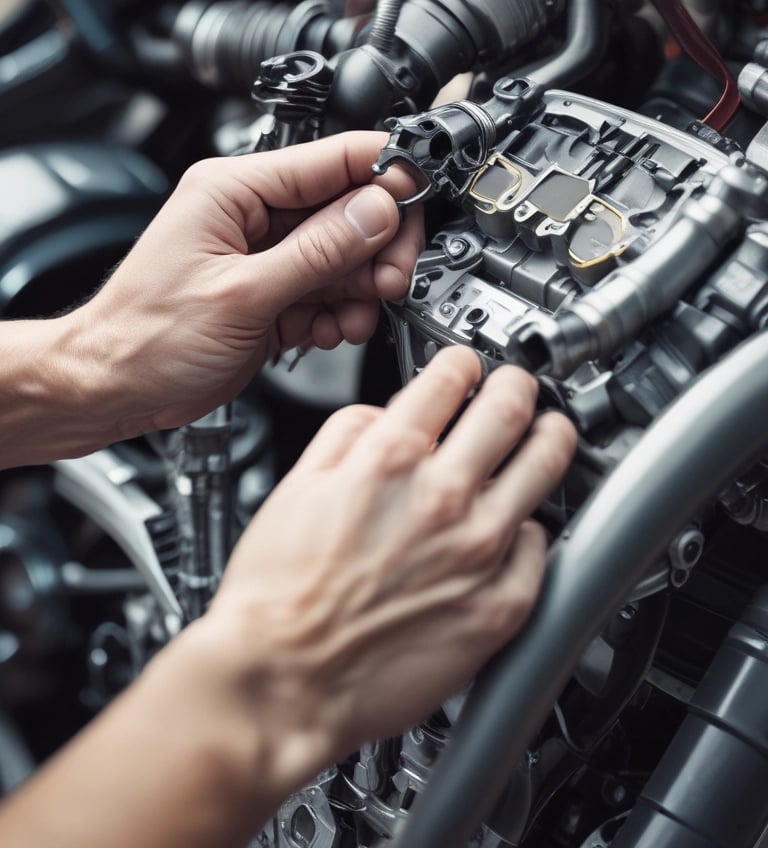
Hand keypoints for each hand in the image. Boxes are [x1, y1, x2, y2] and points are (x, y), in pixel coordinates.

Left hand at [71, 131, 421, 438]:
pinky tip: (331, 330)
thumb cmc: (145, 337)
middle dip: (378, 246)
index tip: (421, 198)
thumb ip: (318, 252)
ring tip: (355, 315)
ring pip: (345, 256)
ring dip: (361, 288)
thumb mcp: (242, 293)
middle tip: (393, 277)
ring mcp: (265, 257)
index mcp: (234, 190)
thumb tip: (376, 212)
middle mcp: (252, 216)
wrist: (114, 389)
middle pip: (348, 210)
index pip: (331, 159)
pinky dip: (340, 314)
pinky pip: (328, 293)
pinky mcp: (272, 295)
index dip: (384, 175)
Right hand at [205, 346, 576, 784]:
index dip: (462, 363)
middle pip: (511, 409)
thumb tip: (385, 416)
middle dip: (519, 385)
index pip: (449, 379)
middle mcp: (442, 497)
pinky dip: (531, 531)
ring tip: (550, 434)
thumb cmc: (276, 596)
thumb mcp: (296, 486)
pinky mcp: (499, 607)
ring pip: (544, 468)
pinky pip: (538, 549)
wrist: (280, 680)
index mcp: (389, 459)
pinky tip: (519, 528)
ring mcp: (478, 552)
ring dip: (551, 439)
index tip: (466, 368)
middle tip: (518, 386)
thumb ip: (347, 435)